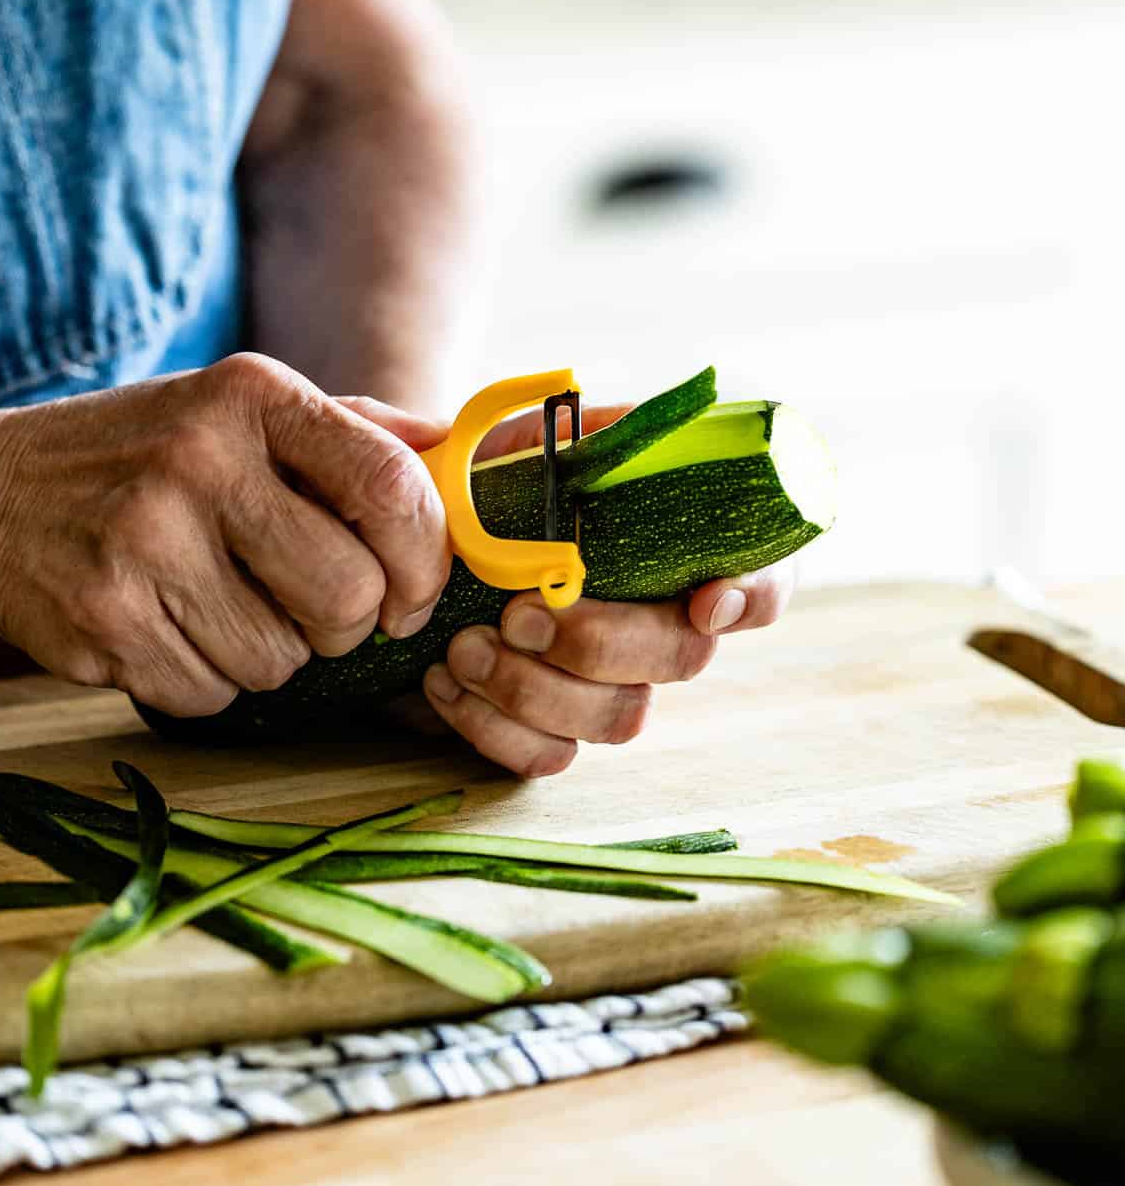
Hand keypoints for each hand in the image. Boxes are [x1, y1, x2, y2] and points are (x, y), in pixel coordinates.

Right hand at [0, 354, 450, 715]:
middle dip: (349, 623)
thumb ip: (358, 433)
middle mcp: (199, 459)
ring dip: (274, 654)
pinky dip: (209, 679)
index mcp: (254, 395)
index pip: (393, 488)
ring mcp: (143, 541)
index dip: (426, 560)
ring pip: (284, 661)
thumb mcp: (244, 411)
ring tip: (225, 604)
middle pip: (349, 596)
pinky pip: (213, 694)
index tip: (411, 591)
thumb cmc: (149, 454)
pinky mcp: (101, 619)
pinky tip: (172, 628)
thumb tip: (464, 463)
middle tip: (316, 608)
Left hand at [420, 404, 796, 775]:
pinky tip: (444, 681)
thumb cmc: (492, 488)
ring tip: (463, 647)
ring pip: (619, 718)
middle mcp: (659, 623)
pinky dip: (491, 726)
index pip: (764, 576)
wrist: (420, 539)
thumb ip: (588, 437)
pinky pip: (551, 757)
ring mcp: (611, 685)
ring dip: (534, 689)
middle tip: (518, 614)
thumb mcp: (532, 443)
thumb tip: (629, 427)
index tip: (707, 601)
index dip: (756, 594)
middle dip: (597, 641)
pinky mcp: (553, 729)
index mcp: (674, 551)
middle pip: (682, 657)